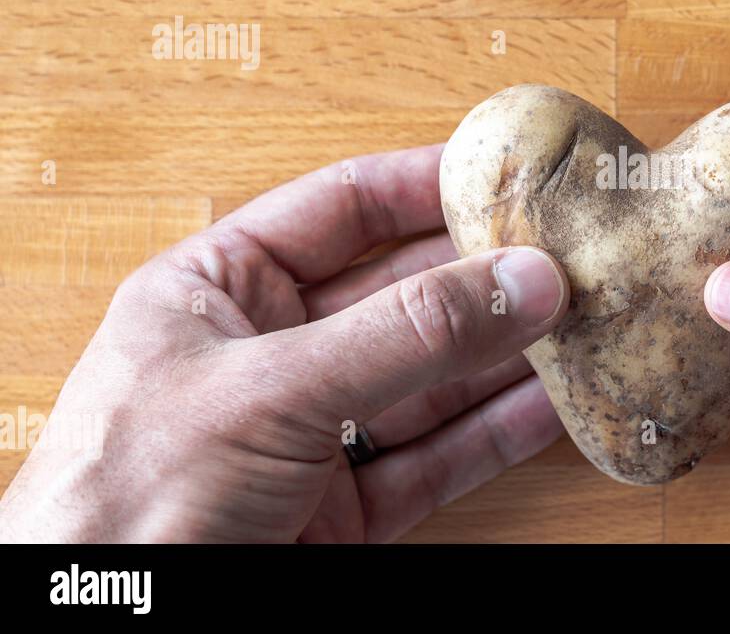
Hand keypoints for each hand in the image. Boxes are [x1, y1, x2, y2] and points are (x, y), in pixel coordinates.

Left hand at [0, 146, 568, 542]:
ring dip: (504, 357)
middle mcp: (270, 352)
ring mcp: (310, 432)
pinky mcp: (342, 508)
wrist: (115, 630)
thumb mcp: (271, 389)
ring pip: (429, 380)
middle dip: (483, 280)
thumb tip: (517, 282)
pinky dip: (494, 434)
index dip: (424, 187)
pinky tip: (550, 405)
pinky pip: (434, 456)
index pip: (341, 210)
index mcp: (220, 290)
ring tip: (579, 326)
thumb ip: (402, 336)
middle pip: (401, 295)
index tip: (505, 175)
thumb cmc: (127, 498)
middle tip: (565, 260)